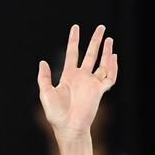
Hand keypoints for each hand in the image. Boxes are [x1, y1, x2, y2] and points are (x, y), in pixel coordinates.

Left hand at [37, 24, 117, 140]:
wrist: (68, 127)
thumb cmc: (55, 114)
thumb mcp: (46, 93)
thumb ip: (44, 78)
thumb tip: (42, 62)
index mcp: (68, 77)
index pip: (72, 54)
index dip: (74, 40)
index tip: (75, 28)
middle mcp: (81, 78)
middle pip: (90, 55)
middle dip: (95, 41)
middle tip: (101, 27)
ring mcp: (91, 84)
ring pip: (102, 64)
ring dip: (106, 52)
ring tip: (109, 39)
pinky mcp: (99, 91)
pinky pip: (108, 76)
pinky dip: (112, 67)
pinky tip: (112, 56)